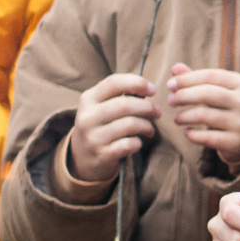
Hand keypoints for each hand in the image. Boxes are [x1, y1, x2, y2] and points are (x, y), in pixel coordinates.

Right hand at [60, 72, 158, 196]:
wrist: (83, 157)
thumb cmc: (100, 126)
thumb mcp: (101, 107)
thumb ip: (120, 96)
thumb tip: (147, 89)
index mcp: (88, 99)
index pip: (114, 82)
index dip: (137, 83)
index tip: (152, 89)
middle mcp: (88, 117)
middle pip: (125, 104)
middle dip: (147, 107)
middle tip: (157, 112)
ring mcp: (93, 137)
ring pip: (130, 124)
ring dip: (147, 126)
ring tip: (149, 129)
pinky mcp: (102, 155)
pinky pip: (129, 144)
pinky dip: (138, 143)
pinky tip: (137, 143)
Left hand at [166, 64, 239, 162]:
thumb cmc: (231, 107)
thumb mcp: (220, 90)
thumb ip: (199, 79)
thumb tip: (175, 68)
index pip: (210, 76)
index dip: (187, 79)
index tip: (170, 84)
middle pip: (207, 94)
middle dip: (183, 96)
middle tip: (170, 100)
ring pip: (204, 116)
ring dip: (184, 116)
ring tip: (176, 118)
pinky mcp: (237, 142)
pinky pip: (207, 137)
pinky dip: (192, 135)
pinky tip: (187, 132)